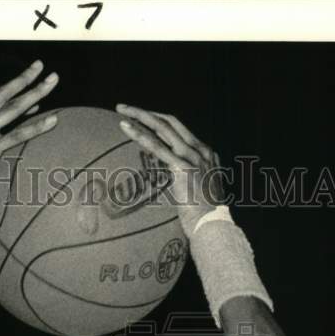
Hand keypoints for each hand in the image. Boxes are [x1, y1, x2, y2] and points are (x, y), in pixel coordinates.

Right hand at [0, 60, 58, 234]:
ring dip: (35, 94)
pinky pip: (15, 135)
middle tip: (42, 66)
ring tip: (53, 82)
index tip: (31, 77)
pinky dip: (35, 126)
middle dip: (23, 79)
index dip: (13, 88)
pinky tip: (52, 120)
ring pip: (10, 111)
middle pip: (0, 96)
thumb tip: (12, 138)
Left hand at [116, 105, 223, 235]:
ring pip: (163, 129)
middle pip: (171, 122)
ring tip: (121, 110)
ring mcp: (193, 158)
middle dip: (147, 112)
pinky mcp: (183, 169)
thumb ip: (190, 181)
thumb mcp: (200, 193)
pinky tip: (126, 127)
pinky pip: (158, 147)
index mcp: (207, 155)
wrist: (213, 227)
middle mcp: (202, 152)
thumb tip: (178, 185)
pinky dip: (140, 135)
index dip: (159, 121)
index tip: (142, 118)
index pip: (180, 130)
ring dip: (140, 117)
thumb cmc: (204, 218)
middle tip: (125, 107)